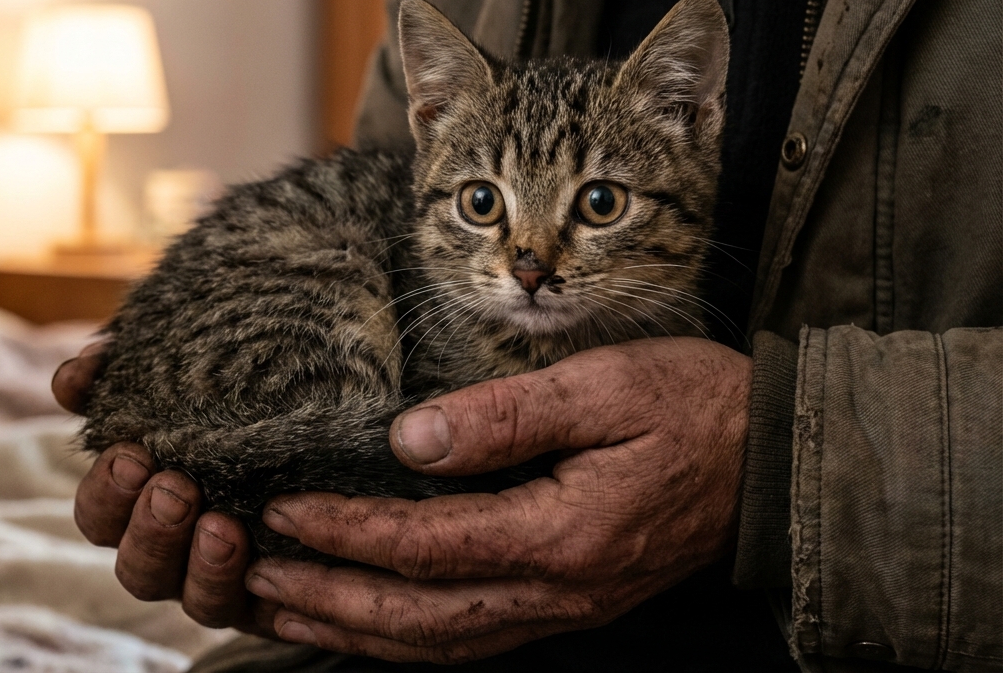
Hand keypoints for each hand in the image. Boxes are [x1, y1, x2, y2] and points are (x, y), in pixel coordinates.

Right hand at [54, 341, 261, 630]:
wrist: (320, 423)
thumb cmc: (233, 396)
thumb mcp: (179, 375)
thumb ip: (118, 375)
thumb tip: (72, 380)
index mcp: (141, 506)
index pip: (98, 517)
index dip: (106, 493)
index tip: (132, 455)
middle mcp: (176, 553)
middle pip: (137, 568)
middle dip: (151, 530)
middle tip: (175, 489)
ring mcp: (223, 581)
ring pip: (195, 600)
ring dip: (201, 566)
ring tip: (222, 525)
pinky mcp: (275, 595)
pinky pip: (260, 610)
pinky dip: (258, 585)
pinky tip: (268, 554)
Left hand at [244, 337, 751, 662]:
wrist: (775, 460)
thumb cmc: (696, 408)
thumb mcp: (605, 385)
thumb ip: (507, 415)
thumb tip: (408, 440)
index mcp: (561, 534)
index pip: (426, 545)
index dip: (346, 531)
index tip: (284, 509)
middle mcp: (556, 591)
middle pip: (418, 617)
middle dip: (328, 598)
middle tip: (253, 575)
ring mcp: (562, 607)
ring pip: (437, 642)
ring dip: (353, 630)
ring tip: (283, 609)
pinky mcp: (566, 602)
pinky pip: (469, 639)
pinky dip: (402, 638)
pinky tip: (364, 621)